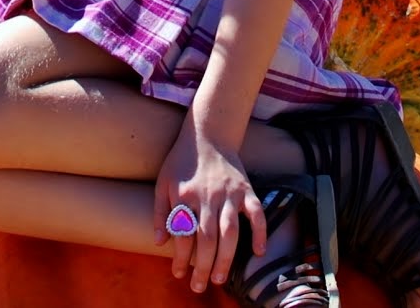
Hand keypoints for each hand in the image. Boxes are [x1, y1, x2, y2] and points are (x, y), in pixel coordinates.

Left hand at [154, 123, 264, 293]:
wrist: (207, 133)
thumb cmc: (181, 160)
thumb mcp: (163, 181)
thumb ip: (159, 212)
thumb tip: (160, 243)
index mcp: (185, 195)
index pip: (183, 234)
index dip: (181, 257)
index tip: (179, 274)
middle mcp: (208, 196)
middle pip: (207, 239)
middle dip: (203, 267)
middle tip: (199, 286)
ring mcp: (229, 193)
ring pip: (230, 232)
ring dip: (225, 259)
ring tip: (219, 278)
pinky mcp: (246, 189)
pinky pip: (257, 213)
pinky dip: (260, 233)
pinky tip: (258, 251)